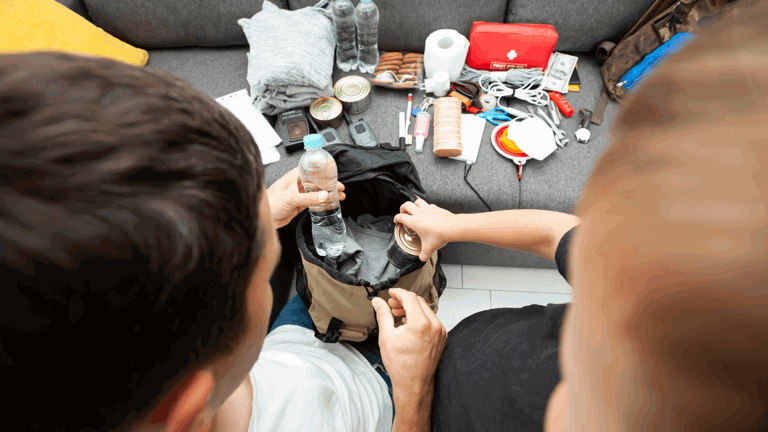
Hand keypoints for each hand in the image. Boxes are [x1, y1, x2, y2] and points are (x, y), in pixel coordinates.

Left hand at [266, 167, 345, 228]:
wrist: (264, 217)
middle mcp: (297, 183)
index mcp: (294, 176)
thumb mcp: (291, 198)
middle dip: (329, 184)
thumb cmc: (270, 202)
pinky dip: (322, 203)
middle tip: (339, 187)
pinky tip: (329, 204)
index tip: (333, 173)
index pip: (311, 169)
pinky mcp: (299, 204)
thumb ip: (309, 198)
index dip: (322, 171)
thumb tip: (325, 196)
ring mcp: (299, 194)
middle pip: (316, 181)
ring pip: (317, 192)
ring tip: (339, 196)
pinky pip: (314, 202)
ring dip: (327, 194)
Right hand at [372, 288, 446, 403]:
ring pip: (425, 309)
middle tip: (391, 304)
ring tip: (398, 313)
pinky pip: (431, 319)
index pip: (410, 297)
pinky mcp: (442, 336)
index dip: (398, 293)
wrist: (414, 384)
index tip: (390, 293)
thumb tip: (378, 301)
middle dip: (404, 300)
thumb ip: (383, 315)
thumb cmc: (400, 365)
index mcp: (420, 324)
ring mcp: (440, 331)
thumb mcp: (386, 337)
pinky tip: (408, 322)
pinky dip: (419, 317)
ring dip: (411, 308)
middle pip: (418, 301)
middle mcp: (434, 325)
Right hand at [394, 198, 454, 261]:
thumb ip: (424, 255)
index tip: (396, 221)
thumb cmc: (439, 235)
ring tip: (414, 209)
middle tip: (403, 212)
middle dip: (402, 208)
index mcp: (414, 222)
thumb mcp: (429, 248)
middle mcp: (419, 213)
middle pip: (406, 205)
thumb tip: (422, 258)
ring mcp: (428, 208)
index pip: (400, 217)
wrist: (451, 227)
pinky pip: (428, 204)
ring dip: (414, 204)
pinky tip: (428, 212)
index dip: (396, 218)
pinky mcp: (435, 207)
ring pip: (417, 201)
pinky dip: (426, 207)